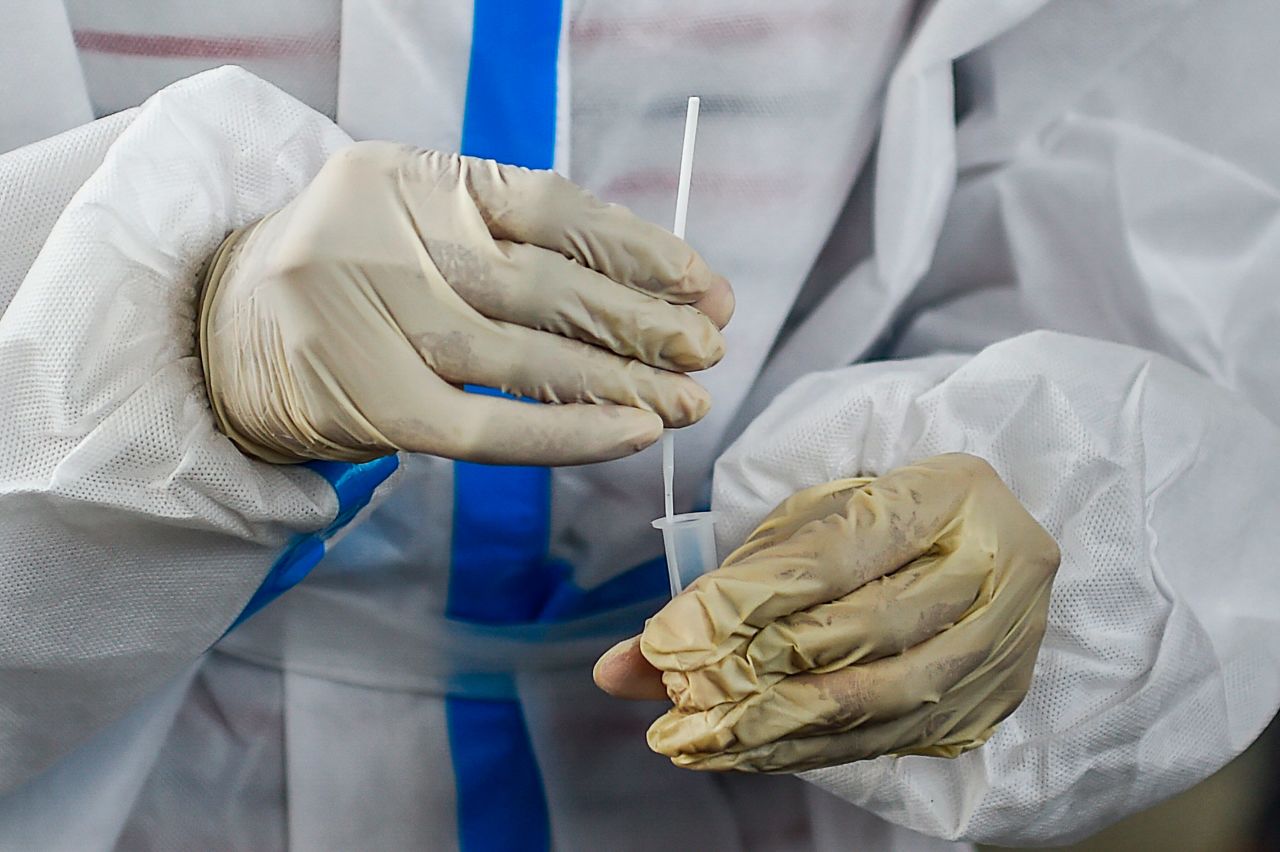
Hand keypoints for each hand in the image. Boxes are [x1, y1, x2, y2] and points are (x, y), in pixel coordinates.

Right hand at [199, 141, 733, 464]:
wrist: (225, 332)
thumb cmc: (352, 274)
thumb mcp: (418, 222)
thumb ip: (514, 238)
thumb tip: (653, 288)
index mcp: (407, 175)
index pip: (548, 205)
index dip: (637, 249)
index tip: (703, 287)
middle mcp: (384, 238)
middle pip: (545, 284)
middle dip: (640, 323)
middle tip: (709, 351)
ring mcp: (367, 319)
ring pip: (523, 356)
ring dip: (618, 384)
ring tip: (686, 403)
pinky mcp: (366, 402)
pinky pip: (486, 425)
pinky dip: (565, 433)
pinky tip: (628, 436)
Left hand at [594, 454, 1058, 771]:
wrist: (981, 547)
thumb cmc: (881, 523)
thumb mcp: (805, 526)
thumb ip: (725, 587)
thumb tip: (622, 665)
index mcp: (947, 491)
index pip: (830, 555)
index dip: (740, 602)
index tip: (665, 640)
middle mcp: (993, 566)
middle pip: (859, 630)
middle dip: (753, 669)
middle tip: (675, 696)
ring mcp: (1002, 641)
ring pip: (877, 697)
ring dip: (772, 725)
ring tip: (694, 738)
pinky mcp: (992, 700)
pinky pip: (885, 740)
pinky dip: (803, 751)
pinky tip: (741, 754)